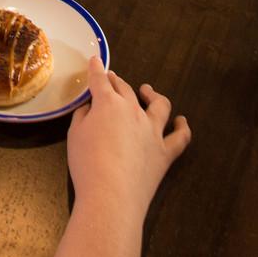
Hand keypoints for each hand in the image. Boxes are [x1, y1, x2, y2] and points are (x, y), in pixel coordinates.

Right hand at [65, 57, 190, 210]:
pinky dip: (182, 128)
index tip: (95, 61)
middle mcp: (133, 111)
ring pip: (159, 105)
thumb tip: (89, 107)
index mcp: (108, 104)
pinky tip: (181, 122)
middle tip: (112, 79)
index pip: (100, 81)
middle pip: (126, 90)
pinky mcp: (165, 152)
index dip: (96, 70)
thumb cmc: (87, 164)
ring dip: (153, 95)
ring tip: (148, 91)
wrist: (111, 195)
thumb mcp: (75, 136)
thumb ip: (82, 116)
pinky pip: (180, 137)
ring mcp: (153, 131)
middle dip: (117, 82)